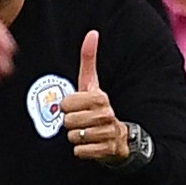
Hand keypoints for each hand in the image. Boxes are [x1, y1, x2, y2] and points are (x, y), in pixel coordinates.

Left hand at [60, 30, 129, 162]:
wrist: (120, 138)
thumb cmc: (98, 108)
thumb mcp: (92, 84)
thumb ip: (88, 59)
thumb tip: (92, 32)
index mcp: (99, 97)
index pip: (65, 104)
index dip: (66, 108)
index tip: (76, 107)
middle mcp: (105, 114)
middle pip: (67, 122)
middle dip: (70, 124)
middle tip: (81, 122)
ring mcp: (107, 133)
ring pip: (73, 137)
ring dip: (75, 138)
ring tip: (87, 133)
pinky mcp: (106, 150)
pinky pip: (79, 152)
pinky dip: (81, 151)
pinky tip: (91, 145)